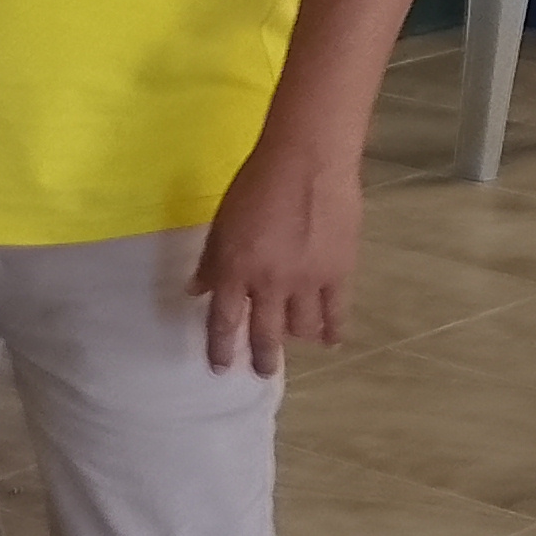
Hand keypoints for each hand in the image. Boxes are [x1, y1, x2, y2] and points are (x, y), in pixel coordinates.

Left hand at [189, 141, 361, 373]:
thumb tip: (196, 291)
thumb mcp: (221, 222)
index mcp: (236, 271)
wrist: (307, 162)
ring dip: (295, 338)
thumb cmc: (256, 184)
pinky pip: (336, 312)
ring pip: (301, 328)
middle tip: (261, 373)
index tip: (220, 368)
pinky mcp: (339, 273)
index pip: (225, 321)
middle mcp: (270, 284)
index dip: (221, 348)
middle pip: (265, 334)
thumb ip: (211, 261)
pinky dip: (332, 330)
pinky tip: (330, 341)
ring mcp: (307, 282)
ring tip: (295, 342)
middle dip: (261, 358)